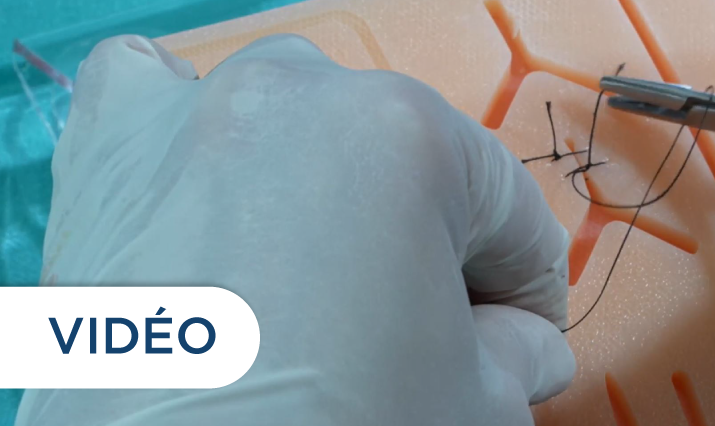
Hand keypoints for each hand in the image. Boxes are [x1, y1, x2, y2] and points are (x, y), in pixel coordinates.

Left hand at [19, 34, 573, 425]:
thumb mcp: (476, 410)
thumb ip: (519, 355)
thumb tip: (522, 344)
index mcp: (405, 139)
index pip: (507, 210)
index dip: (529, 288)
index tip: (518, 345)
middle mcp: (295, 98)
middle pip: (409, 165)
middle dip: (430, 245)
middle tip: (420, 335)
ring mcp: (191, 121)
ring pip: (300, 121)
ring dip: (328, 187)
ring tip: (317, 287)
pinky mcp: (108, 161)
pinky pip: (161, 100)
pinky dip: (199, 139)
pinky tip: (215, 200)